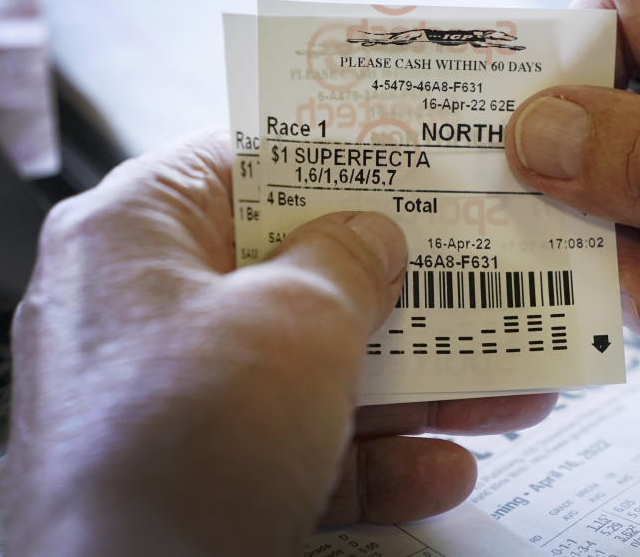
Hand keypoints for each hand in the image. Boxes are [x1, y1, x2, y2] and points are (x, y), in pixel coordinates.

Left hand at [7, 131, 555, 555]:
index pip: (236, 166)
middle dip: (395, 290)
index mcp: (133, 240)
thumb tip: (375, 236)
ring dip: (414, 385)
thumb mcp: (295, 319)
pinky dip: (379, 463)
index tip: (398, 163)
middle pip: (293, 277)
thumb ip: (348, 260)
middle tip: (470, 273)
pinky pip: (308, 454)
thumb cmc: (186, 439)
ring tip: (506, 383)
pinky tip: (449, 468)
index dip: (324, 159)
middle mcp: (147, 317)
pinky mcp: (209, 480)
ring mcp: (180, 404)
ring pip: (315, 372)